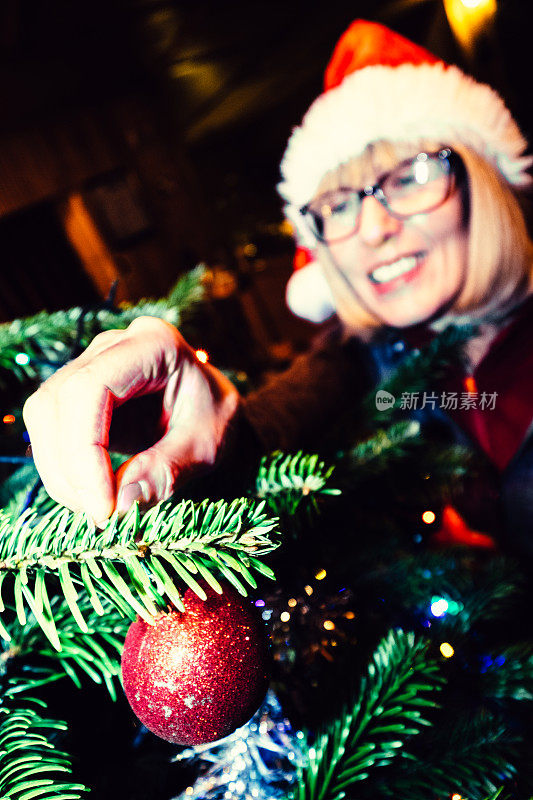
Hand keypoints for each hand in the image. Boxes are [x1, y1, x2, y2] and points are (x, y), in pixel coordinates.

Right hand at [23, 317, 239, 524]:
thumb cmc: (215, 417)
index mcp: (152, 344)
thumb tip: (122, 502)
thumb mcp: (207, 446)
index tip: (103, 505)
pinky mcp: (77, 390)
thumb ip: (168, 470)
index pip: (91, 387)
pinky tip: (93, 492)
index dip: (84, 449)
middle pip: (57, 400)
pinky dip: (64, 468)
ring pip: (43, 415)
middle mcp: (113, 345)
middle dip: (70, 467)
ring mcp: (90, 363)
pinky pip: (49, 428)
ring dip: (61, 471)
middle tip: (102, 514)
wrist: (214, 406)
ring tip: (100, 507)